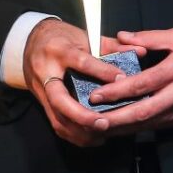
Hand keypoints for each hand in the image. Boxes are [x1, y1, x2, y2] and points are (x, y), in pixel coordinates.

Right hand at [22, 18, 136, 146]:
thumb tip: (141, 51)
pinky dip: (74, 134)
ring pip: (56, 117)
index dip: (102, 72)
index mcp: (58, 50)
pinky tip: (92, 137)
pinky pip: (55, 124)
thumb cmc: (61, 38)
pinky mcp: (40, 102)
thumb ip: (111, 46)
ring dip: (80, 129)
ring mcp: (39, 89)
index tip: (123, 80)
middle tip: (104, 123)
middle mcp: (45, 71)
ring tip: (102, 133)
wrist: (31, 42)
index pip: (80, 62)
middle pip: (59, 98)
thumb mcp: (83, 35)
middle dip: (82, 115)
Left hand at [87, 28, 172, 132]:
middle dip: (116, 119)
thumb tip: (122, 37)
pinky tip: (127, 128)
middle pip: (144, 111)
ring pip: (152, 124)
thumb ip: (149, 37)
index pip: (140, 85)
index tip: (96, 96)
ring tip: (103, 128)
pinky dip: (143, 129)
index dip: (116, 92)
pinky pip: (163, 126)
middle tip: (93, 121)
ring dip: (126, 128)